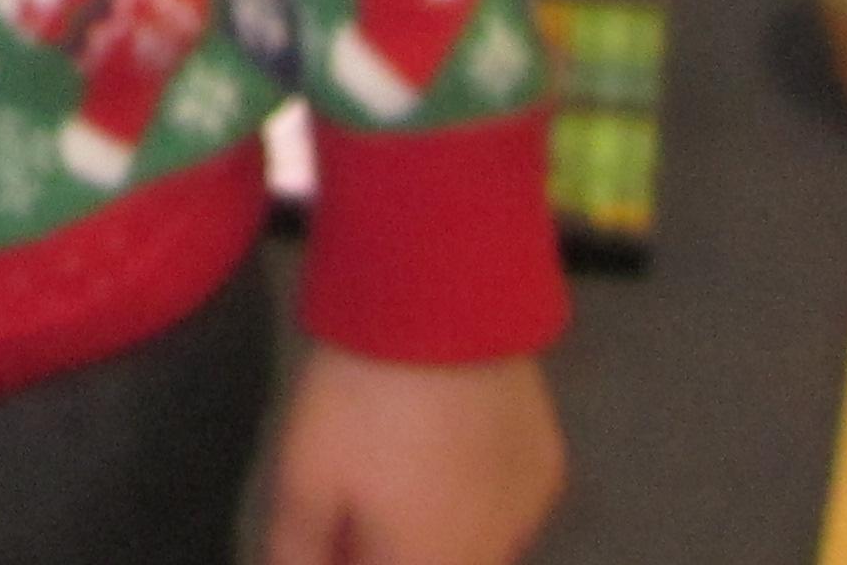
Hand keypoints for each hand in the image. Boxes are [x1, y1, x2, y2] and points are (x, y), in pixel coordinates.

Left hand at [263, 348, 562, 564]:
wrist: (439, 306)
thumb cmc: (360, 400)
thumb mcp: (302, 478)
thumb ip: (299, 548)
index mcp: (425, 564)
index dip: (345, 552)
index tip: (330, 528)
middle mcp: (488, 557)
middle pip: (433, 562)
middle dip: (392, 545)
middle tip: (358, 495)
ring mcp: (527, 514)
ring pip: (474, 546)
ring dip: (436, 528)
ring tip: (400, 462)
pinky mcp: (547, 467)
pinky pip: (507, 506)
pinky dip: (476, 495)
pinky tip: (449, 447)